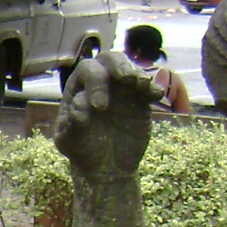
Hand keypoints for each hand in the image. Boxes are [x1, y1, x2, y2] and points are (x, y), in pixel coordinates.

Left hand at [54, 49, 154, 179]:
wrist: (105, 166)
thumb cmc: (82, 150)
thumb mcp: (70, 141)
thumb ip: (71, 123)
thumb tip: (79, 104)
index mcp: (80, 86)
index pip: (88, 70)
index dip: (95, 82)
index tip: (100, 107)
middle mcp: (101, 82)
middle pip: (110, 59)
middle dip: (119, 65)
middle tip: (126, 79)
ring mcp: (122, 89)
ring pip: (131, 69)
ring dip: (138, 74)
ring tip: (142, 85)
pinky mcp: (140, 100)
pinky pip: (148, 88)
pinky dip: (153, 88)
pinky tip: (156, 95)